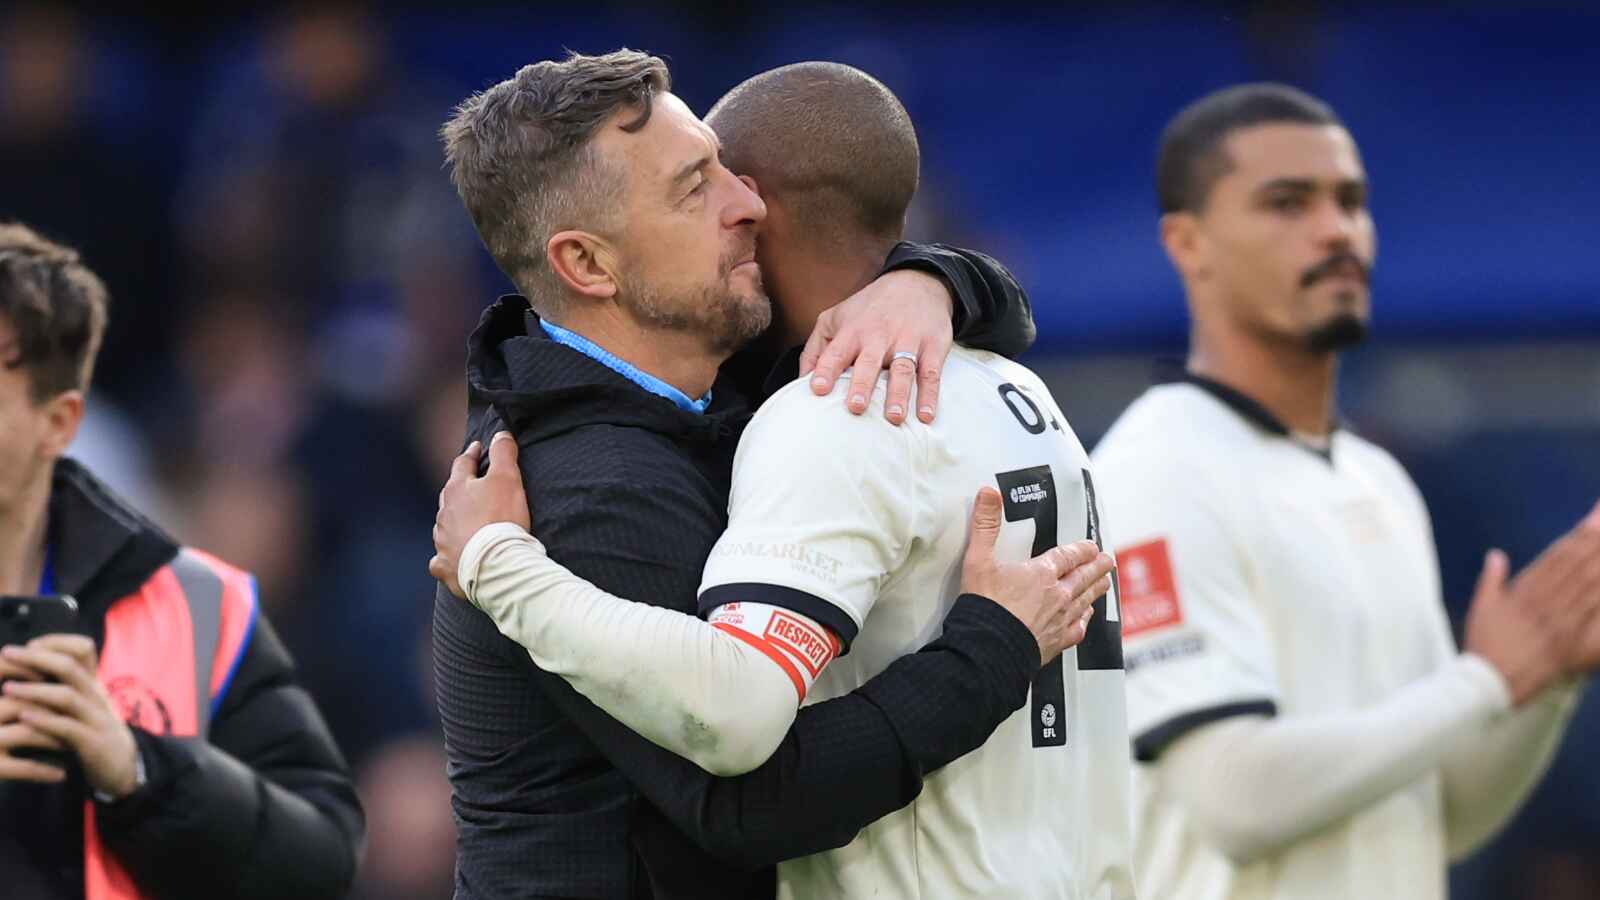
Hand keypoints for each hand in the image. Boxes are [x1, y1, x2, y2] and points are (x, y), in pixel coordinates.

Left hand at [0, 635, 139, 798]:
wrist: (121, 768)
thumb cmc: (91, 735)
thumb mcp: (83, 707)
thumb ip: (64, 688)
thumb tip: (33, 670)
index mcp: (93, 685)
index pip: (83, 650)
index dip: (56, 642)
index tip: (30, 644)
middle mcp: (96, 697)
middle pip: (70, 668)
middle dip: (36, 658)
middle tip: (6, 653)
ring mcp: (96, 719)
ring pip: (67, 696)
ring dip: (34, 690)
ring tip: (6, 688)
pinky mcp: (92, 743)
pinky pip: (68, 728)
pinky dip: (44, 721)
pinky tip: (23, 717)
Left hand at [429, 431, 531, 597]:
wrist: (494, 562)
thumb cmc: (501, 518)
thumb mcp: (508, 478)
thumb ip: (503, 453)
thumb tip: (500, 434)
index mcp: (457, 489)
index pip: (462, 464)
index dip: (471, 454)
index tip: (476, 448)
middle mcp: (444, 513)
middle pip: (450, 495)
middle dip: (460, 489)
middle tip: (472, 486)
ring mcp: (442, 540)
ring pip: (444, 526)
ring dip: (454, 522)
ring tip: (467, 524)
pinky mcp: (445, 565)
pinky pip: (441, 558)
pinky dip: (446, 555)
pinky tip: (451, 557)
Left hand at [799, 269, 954, 425]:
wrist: (916, 281)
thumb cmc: (868, 308)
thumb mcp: (835, 318)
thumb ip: (815, 349)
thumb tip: (800, 382)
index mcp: (852, 331)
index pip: (835, 353)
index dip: (826, 370)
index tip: (817, 389)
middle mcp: (878, 336)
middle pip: (869, 362)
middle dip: (862, 384)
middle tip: (855, 407)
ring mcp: (907, 341)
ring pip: (902, 370)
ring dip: (898, 394)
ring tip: (893, 418)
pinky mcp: (932, 346)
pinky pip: (930, 373)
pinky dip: (929, 395)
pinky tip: (925, 415)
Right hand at [959, 487, 1114, 666]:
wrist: (988, 649)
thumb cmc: (984, 605)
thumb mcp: (978, 560)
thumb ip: (985, 525)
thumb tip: (988, 492)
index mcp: (1042, 573)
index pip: (1069, 556)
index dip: (1082, 549)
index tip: (1091, 546)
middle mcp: (1057, 595)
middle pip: (1084, 577)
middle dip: (1097, 567)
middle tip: (1108, 561)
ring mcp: (1059, 620)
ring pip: (1085, 600)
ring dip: (1096, 589)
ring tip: (1105, 583)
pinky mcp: (1055, 642)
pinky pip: (1077, 629)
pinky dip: (1084, 620)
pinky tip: (1085, 618)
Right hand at [1465, 504, 1599, 703]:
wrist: (1487, 684)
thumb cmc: (1483, 647)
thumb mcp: (1480, 609)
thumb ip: (1491, 580)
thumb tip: (1496, 555)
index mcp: (1522, 592)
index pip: (1557, 556)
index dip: (1580, 535)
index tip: (1596, 517)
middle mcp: (1543, 603)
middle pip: (1578, 566)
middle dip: (1598, 542)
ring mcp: (1558, 624)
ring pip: (1590, 587)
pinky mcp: (1570, 646)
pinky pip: (1594, 621)